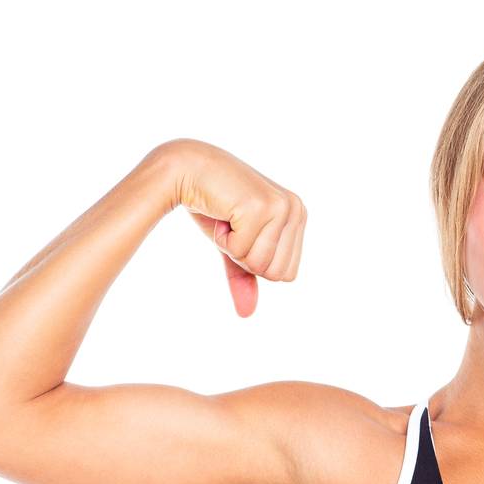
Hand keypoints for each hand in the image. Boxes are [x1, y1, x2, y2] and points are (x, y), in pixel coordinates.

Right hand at [158, 138, 306, 317]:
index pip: (286, 274)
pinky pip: (241, 251)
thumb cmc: (213, 205)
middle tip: (233, 225)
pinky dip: (223, 239)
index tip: (241, 232)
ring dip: (233, 248)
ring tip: (227, 218)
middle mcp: (296, 209)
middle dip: (245, 257)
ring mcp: (281, 207)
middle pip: (275, 273)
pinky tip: (221, 212)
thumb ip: (245, 276)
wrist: (186, 169)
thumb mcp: (234, 246)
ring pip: (259, 264)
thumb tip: (247, 314)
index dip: (255, 262)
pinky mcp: (260, 207)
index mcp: (298, 217)